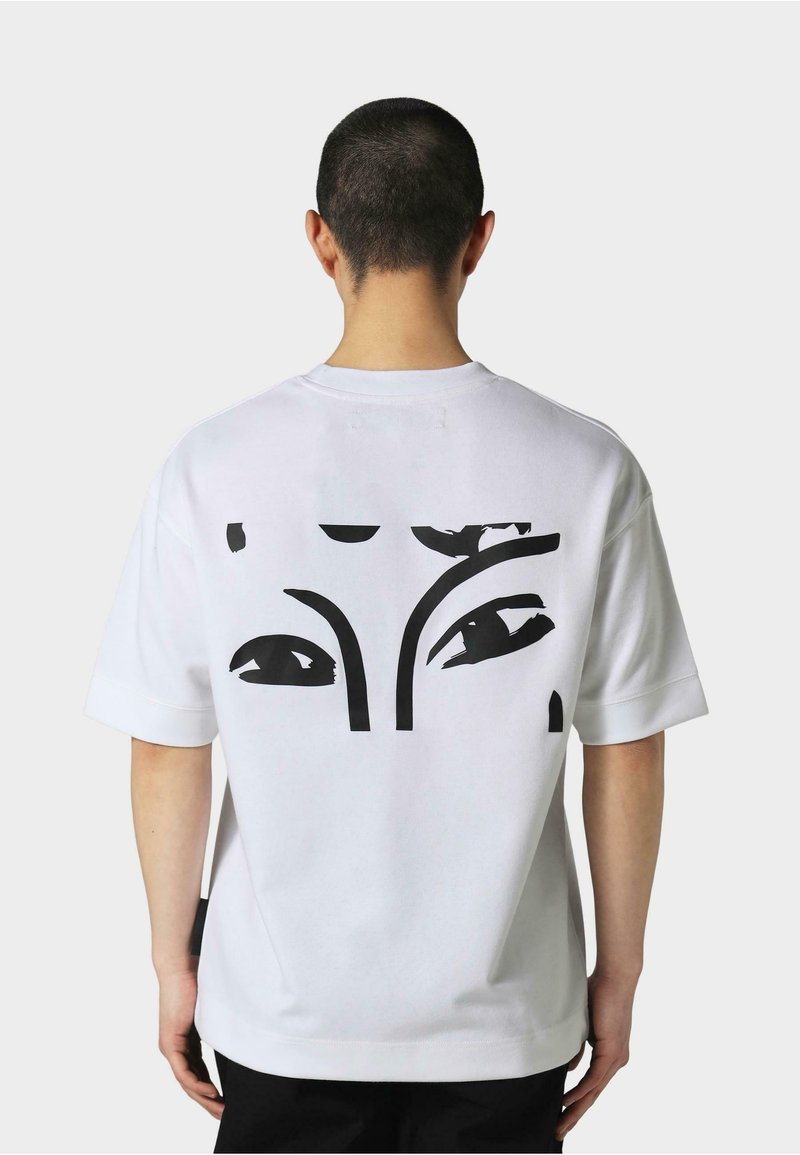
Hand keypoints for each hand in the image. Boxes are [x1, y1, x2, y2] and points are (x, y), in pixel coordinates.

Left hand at [158, 967, 223, 1119]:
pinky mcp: (170, 1043)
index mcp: (186, 1040)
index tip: (225, 1099)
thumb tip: (243, 1026)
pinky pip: (182, 1071)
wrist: (180, 967)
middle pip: (191, 1082)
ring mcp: (171, 1046)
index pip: (197, 1071)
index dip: (210, 1087)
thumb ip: (221, 1022)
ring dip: (203, 1097)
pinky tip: (210, 1092)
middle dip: (208, 1100)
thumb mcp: (212, 1009)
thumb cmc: (197, 979)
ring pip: (187, 1081)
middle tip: (223, 1114)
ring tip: (219, 1109)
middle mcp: (176, 1047)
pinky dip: (196, 1084)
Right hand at [555, 967, 634, 1142]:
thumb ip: (578, 1048)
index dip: (578, 1101)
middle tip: (559, 1131)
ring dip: (576, 1110)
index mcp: (610, 1054)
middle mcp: (616, 1060)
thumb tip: (569, 1068)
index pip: (592, 1085)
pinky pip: (595, 1078)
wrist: (615, 978)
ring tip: (561, 1124)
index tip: (562, 1113)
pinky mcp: (613, 1052)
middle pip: (593, 1095)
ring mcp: (616, 1058)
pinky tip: (568, 1102)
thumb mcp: (583, 1026)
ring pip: (594, 1092)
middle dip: (575, 1115)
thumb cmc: (599, 993)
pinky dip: (581, 1091)